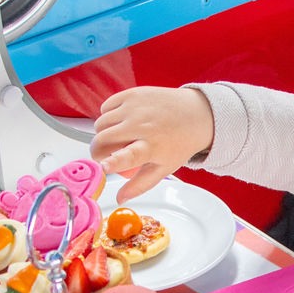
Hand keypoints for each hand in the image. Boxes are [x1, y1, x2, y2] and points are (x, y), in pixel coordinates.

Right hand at [91, 87, 214, 202]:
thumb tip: (119, 198)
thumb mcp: (163, 169)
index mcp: (152, 146)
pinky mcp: (132, 93)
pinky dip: (108, 116)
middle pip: (103, 139)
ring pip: (100, 123)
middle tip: (106, 155)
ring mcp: (136, 107)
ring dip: (102, 133)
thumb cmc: (178, 143)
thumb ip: (139, 185)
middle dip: (97, 151)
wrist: (195, 114)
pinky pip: (105, 107)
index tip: (103, 166)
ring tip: (118, 138)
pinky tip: (120, 122)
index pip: (129, 156)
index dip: (113, 161)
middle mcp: (142, 124)